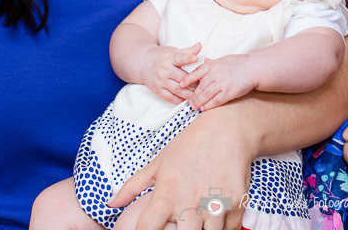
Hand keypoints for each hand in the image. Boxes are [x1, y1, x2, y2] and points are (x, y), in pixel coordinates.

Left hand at [108, 106, 253, 229]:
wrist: (228, 128)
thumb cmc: (191, 144)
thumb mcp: (159, 162)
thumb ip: (133, 186)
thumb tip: (110, 203)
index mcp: (167, 193)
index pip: (146, 229)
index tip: (151, 229)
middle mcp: (190, 202)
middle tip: (180, 223)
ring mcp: (215, 205)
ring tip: (198, 220)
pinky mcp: (237, 205)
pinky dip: (223, 229)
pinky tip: (216, 218)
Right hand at [141, 43, 200, 103]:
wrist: (142, 62)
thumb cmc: (161, 56)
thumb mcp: (173, 51)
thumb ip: (187, 51)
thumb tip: (200, 45)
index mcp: (169, 58)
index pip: (179, 58)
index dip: (188, 58)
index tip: (196, 58)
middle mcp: (164, 69)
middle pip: (181, 78)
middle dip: (193, 83)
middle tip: (204, 86)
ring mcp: (160, 80)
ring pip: (177, 89)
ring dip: (188, 94)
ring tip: (198, 96)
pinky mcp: (156, 89)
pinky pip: (169, 97)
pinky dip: (178, 100)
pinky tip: (186, 101)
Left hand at [181, 55, 257, 110]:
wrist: (253, 68)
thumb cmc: (239, 63)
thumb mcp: (223, 60)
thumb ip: (212, 63)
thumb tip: (204, 60)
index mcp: (212, 65)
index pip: (196, 73)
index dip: (187, 80)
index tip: (181, 85)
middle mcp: (215, 74)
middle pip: (200, 87)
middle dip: (193, 95)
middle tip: (189, 102)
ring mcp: (222, 84)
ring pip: (206, 95)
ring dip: (198, 102)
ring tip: (194, 107)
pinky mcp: (229, 92)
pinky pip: (216, 100)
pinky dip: (208, 105)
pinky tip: (204, 108)